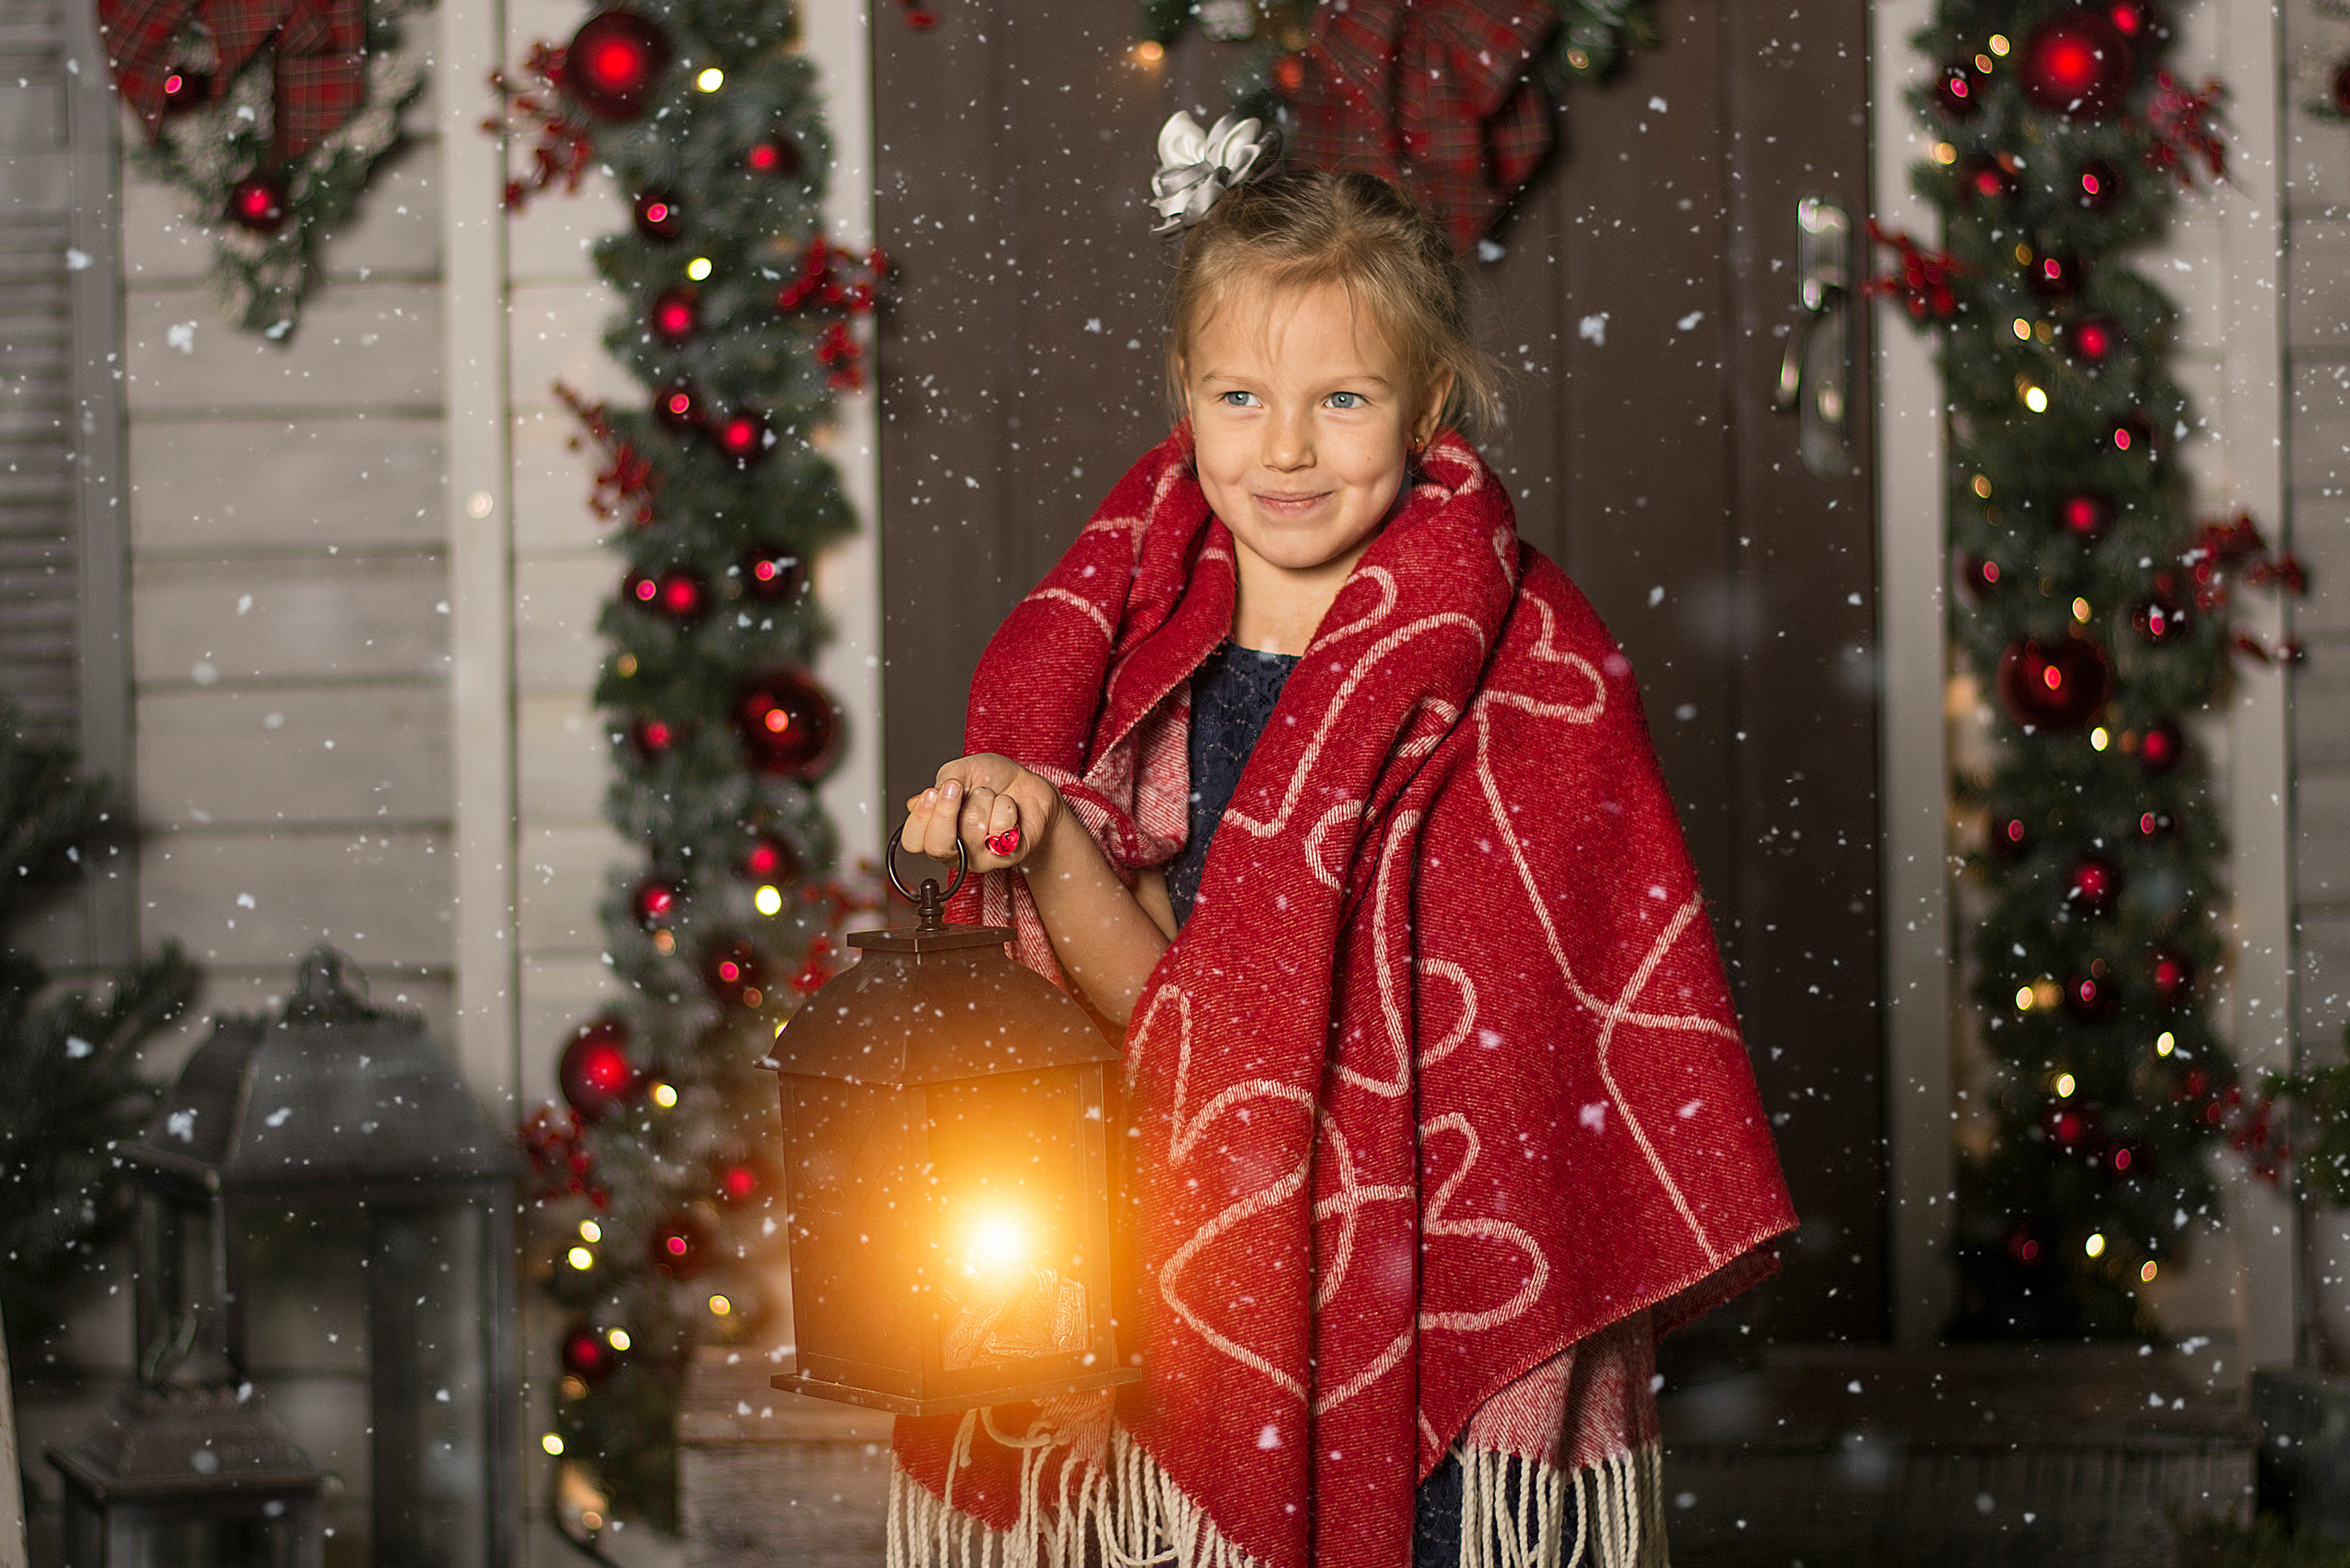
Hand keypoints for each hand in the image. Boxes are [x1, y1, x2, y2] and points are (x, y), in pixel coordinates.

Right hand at [901, 754, 1061, 873]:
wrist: (1028, 783)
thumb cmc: (992, 779)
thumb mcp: (960, 771)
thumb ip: (939, 786)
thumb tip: (919, 803)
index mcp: (935, 832)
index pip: (913, 842)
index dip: (920, 818)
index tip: (931, 793)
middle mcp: (955, 850)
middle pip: (937, 847)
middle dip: (948, 810)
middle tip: (957, 787)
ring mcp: (980, 858)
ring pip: (971, 829)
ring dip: (983, 799)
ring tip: (990, 796)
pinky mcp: (1006, 857)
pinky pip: (1000, 829)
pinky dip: (1005, 806)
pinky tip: (1007, 807)